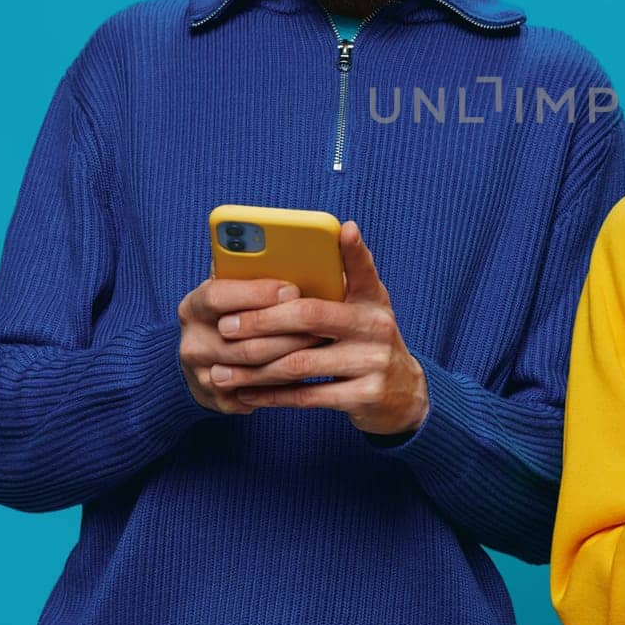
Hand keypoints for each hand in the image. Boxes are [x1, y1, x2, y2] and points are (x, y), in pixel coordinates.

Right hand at [177, 276, 321, 413]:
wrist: (207, 359)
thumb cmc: (234, 313)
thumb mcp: (236, 287)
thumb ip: (255, 272)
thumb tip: (303, 256)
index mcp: (194, 306)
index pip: (218, 296)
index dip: (257, 293)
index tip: (292, 289)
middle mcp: (192, 342)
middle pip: (242, 337)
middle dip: (287, 329)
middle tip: (322, 321)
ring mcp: (201, 375)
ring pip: (255, 367)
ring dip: (293, 354)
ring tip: (323, 341)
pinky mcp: (218, 401)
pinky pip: (258, 393)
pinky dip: (287, 381)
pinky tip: (310, 369)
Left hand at [205, 221, 429, 435]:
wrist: (403, 395)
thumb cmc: (366, 341)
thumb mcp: (365, 307)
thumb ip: (340, 280)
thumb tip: (306, 246)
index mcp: (374, 299)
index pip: (363, 269)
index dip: (354, 249)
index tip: (344, 228)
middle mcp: (377, 327)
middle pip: (311, 316)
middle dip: (262, 321)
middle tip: (226, 326)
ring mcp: (373, 362)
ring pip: (301, 363)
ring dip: (256, 368)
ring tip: (222, 371)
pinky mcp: (365, 395)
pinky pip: (308, 396)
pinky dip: (272, 396)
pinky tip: (248, 394)